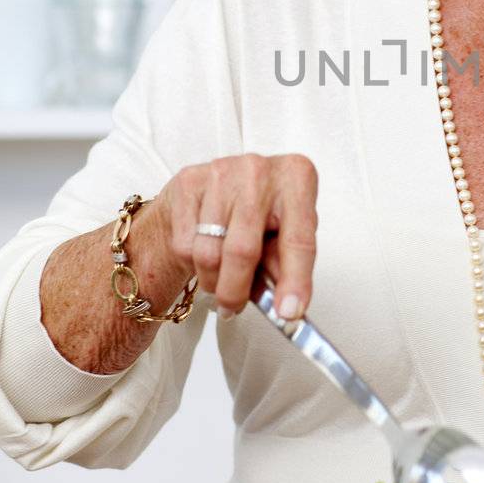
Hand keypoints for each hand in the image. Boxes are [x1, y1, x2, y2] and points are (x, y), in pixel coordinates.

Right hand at [155, 153, 317, 320]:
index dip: (295, 280)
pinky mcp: (188, 182)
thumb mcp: (284, 234)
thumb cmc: (258, 213)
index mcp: (297, 178)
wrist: (213, 187)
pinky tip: (203, 253)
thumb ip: (286, 266)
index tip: (289, 312)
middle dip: (236, 291)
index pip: (298, 240)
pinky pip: (185, 245)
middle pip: (243, 251)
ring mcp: (221, 172)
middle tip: (232, 309)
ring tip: (220, 281)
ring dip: (213, 281)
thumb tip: (286, 307)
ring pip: (209, 253)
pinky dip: (192, 264)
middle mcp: (260, 170)